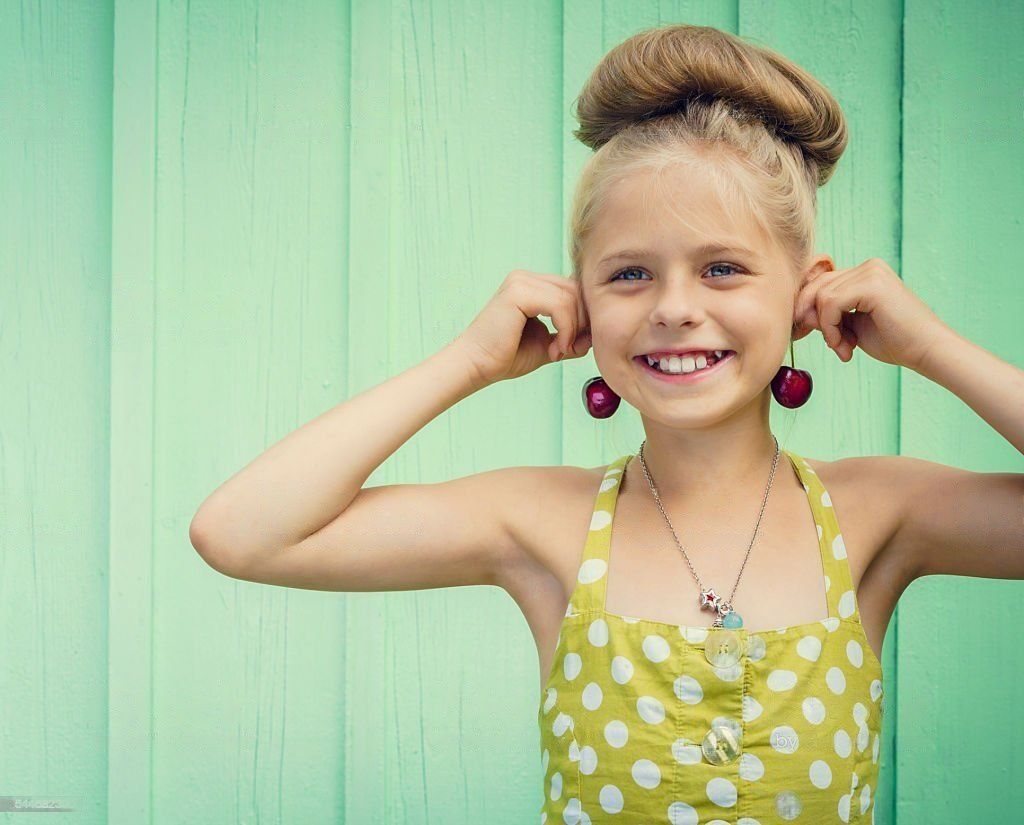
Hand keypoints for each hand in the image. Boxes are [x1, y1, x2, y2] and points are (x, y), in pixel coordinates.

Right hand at [451, 270, 591, 385]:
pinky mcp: (519, 291)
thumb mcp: (547, 345)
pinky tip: (554, 350)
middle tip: (569, 350)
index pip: (573, 289)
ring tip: (559, 351)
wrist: (476, 366)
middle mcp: (526, 277)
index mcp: (532, 285)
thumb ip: (571, 337)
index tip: (576, 345)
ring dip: (573, 330)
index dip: (584, 316)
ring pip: (571, 297)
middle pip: (576, 290)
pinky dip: (565, 330)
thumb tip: (595, 336)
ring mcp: (521, 281)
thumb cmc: (505, 357)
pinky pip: (560, 305)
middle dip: (582, 322)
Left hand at [792, 257, 950, 369]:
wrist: (926, 351)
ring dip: (826, 329)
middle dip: (813, 318)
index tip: (814, 334)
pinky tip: (846, 345)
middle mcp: (868, 266)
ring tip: (844, 348)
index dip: (809, 309)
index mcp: (864, 273)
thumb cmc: (894, 341)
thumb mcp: (851, 326)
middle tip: (830, 344)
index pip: (820, 283)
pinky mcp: (872, 284)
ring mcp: (871, 272)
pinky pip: (830, 303)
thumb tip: (799, 312)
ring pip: (821, 297)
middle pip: (817, 286)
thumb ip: (828, 315)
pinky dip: (831, 328)